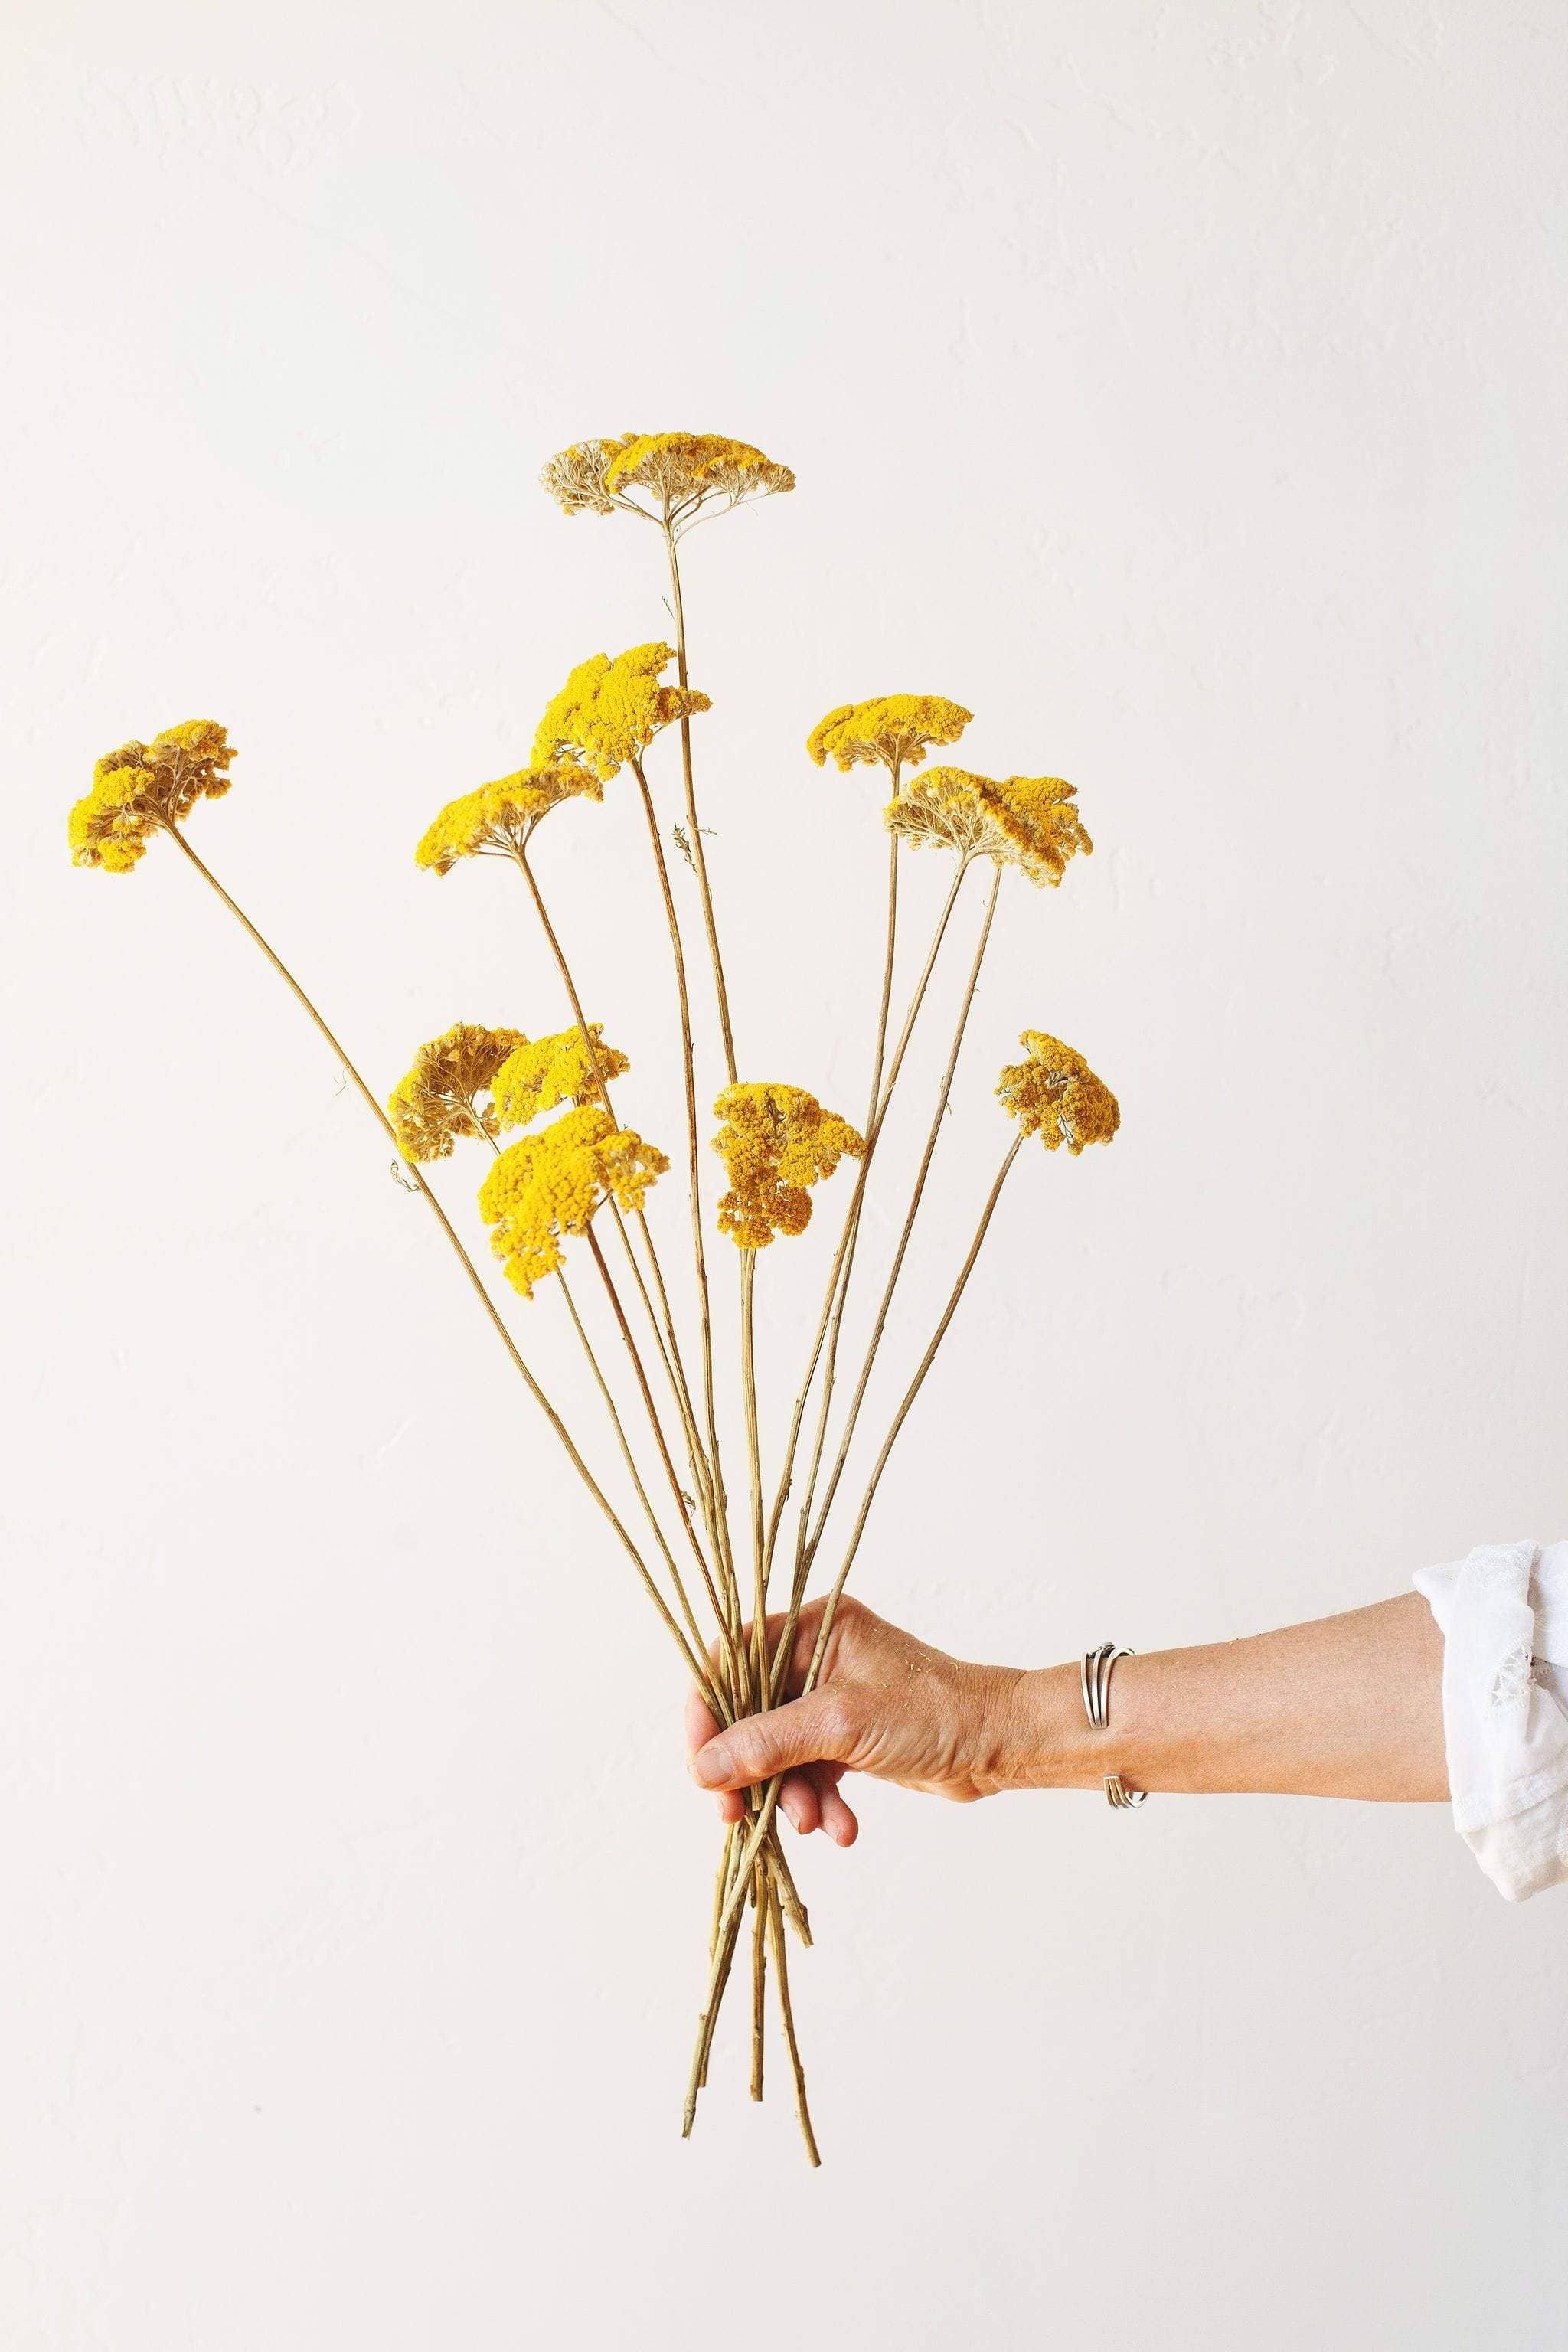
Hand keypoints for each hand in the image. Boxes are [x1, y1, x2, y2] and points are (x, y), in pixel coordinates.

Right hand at [683, 1595, 1026, 1844]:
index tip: (699, 1767)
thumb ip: (767, 1744)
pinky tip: (842, 1827)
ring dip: (790, 1794)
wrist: (999, 1745)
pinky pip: (809, 1770)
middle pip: (749, 1713)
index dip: (706, 1713)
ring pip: (778, 1751)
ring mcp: (831, 1697)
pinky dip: (819, 1801)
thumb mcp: (840, 1725)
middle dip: (750, 1769)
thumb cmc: (931, 1712)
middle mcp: (816, 1655)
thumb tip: (703, 1769)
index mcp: (812, 1627)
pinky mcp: (847, 1736)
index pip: (730, 1661)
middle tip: (738, 1815)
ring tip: (813, 1823)